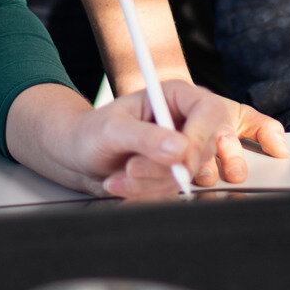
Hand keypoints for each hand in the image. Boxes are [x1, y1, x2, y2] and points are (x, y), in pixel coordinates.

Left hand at [4, 80, 289, 198]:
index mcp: (177, 97)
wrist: (79, 158)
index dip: (202, 136)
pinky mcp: (180, 175)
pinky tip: (127, 184)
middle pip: (207, 148)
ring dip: (155, 182)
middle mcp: (188, 122)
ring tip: (122, 175)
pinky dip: (151, 193)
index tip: (179, 158)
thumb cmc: (91, 133)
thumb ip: (145, 138)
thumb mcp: (112, 131)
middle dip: (167, 167)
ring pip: (193, 175)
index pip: (210, 112)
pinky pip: (179, 191)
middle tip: (132, 168)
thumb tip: (179, 149)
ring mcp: (186, 150)